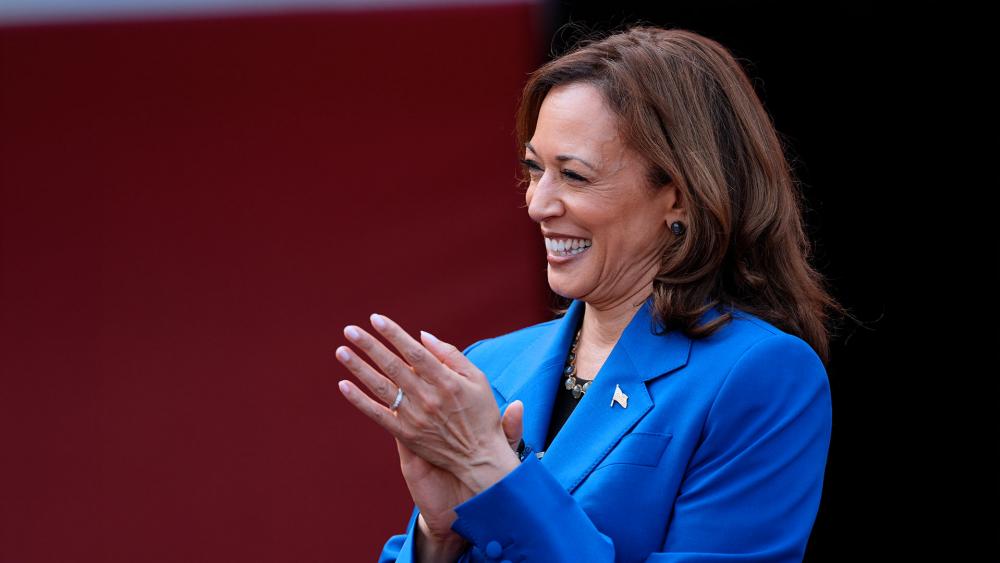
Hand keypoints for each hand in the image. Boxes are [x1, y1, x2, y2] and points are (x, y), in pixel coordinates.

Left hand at [335, 313, 519, 503]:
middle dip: (370, 346)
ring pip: (381, 388)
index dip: (394, 334)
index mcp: (447, 382)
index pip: (414, 353)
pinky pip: (378, 415)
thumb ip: (451, 355)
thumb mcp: (477, 379)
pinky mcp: (406, 435)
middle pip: (393, 366)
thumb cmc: (480, 413)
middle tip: (350, 330)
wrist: (479, 458)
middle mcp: (428, 398)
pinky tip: (344, 385)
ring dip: (359, 368)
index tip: (376, 319)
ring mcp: (415, 417)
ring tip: (341, 351)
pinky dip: (360, 401)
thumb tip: (422, 336)